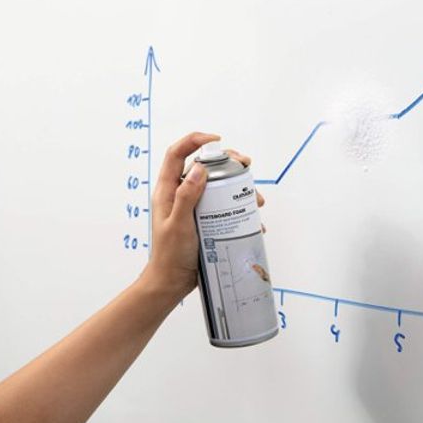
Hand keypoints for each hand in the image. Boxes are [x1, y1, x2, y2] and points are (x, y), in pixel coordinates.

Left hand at [144, 132, 264, 300]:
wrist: (172, 282)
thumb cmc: (169, 255)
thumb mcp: (178, 224)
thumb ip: (186, 195)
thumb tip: (200, 167)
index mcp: (167, 189)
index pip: (177, 154)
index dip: (194, 140)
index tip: (217, 141)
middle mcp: (181, 193)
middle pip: (203, 165)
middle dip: (227, 161)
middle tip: (245, 164)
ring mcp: (194, 206)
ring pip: (218, 185)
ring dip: (238, 187)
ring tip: (255, 198)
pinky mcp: (206, 219)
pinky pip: (224, 206)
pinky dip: (240, 208)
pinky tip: (253, 219)